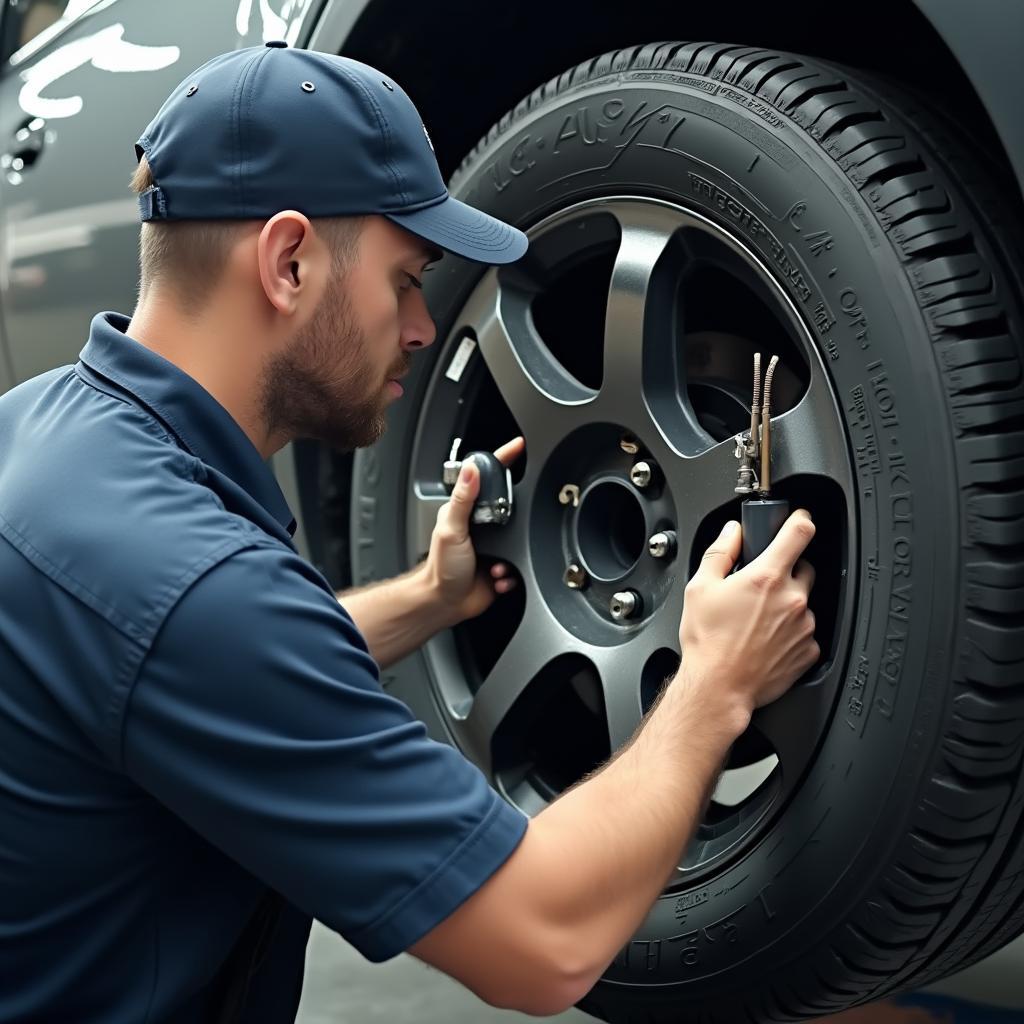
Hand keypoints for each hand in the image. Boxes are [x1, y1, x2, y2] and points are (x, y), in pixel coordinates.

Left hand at [422, 437, 524, 624]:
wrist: (445, 604)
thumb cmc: (441, 569)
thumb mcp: (451, 528)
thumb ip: (462, 498)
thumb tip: (472, 469)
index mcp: (467, 512)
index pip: (486, 479)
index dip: (502, 461)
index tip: (518, 446)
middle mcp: (481, 526)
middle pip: (510, 506)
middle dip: (517, 520)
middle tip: (507, 530)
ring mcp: (493, 546)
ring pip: (519, 538)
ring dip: (511, 553)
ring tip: (494, 564)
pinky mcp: (502, 566)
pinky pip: (520, 564)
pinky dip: (510, 573)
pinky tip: (496, 576)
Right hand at [676, 510, 818, 723]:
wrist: (719, 687)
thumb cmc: (708, 642)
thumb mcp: (700, 587)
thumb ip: (720, 552)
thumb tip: (731, 533)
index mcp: (766, 577)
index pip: (799, 532)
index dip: (800, 519)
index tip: (798, 518)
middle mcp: (792, 599)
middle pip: (805, 567)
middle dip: (787, 569)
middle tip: (763, 583)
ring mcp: (805, 625)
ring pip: (804, 601)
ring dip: (788, 603)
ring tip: (759, 619)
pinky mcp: (809, 650)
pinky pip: (806, 631)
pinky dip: (791, 630)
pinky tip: (767, 638)